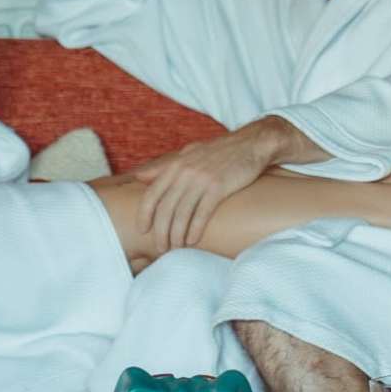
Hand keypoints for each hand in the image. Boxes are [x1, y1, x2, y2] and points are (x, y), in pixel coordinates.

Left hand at [139, 120, 279, 253]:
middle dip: (161, 232)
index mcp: (175, 166)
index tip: (142, 230)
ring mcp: (201, 179)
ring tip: (176, 247)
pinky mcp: (218, 187)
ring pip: (182, 214)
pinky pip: (202, 213)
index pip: (151, 195)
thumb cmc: (219, 151)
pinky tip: (192, 240)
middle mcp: (184, 172)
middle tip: (160, 247)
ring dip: (177, 235)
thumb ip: (163, 167)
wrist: (251, 144)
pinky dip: (195, 230)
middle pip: (165, 209)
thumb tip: (138, 177)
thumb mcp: (188, 154)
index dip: (144, 215)